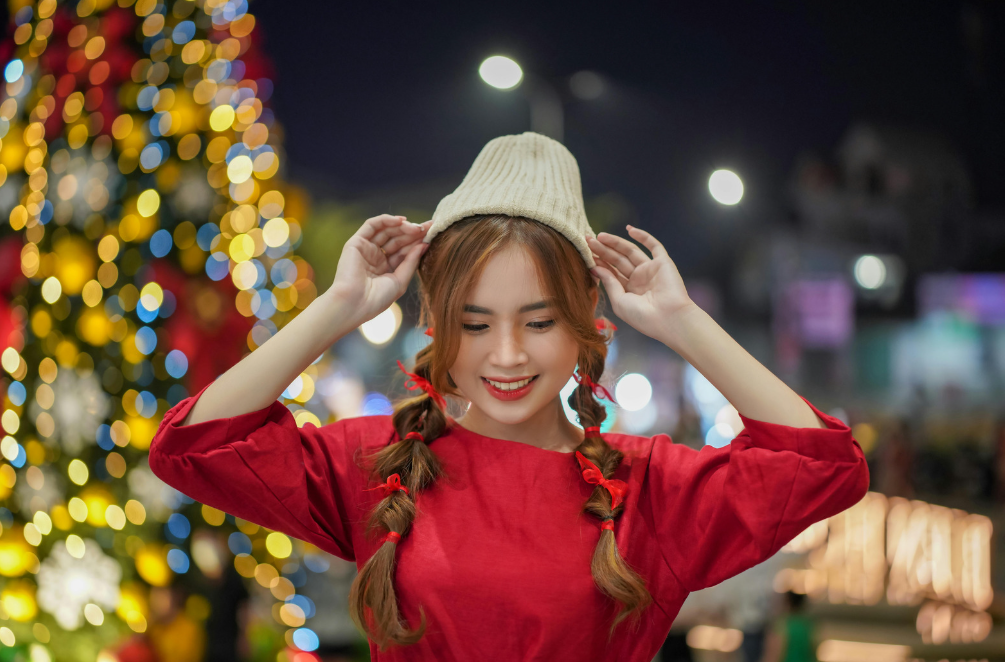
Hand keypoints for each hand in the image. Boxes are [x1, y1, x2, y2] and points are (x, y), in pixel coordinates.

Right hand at [327, 214, 431, 324]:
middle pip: (397, 238)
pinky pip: (372, 225)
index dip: (418, 242)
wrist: (354, 304)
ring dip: (403, 226)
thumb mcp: (400, 281)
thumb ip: (411, 262)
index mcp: (386, 268)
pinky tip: (401, 221)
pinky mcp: (356, 242)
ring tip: (417, 227)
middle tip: (429, 227)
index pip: (404, 250)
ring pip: (387, 230)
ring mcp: (366, 249)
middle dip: (413, 232)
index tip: (433, 234)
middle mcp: (376, 257)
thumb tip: (424, 244)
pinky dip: (386, 220)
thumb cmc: (376, 299)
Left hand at [586, 225, 696, 341]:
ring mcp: (651, 269)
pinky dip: (643, 236)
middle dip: (603, 250)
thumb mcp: (619, 301)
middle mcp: (639, 279)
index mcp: (628, 290)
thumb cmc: (642, 316)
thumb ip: (609, 282)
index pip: (611, 272)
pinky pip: (654, 246)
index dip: (598, 262)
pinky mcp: (663, 262)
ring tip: (599, 236)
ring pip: (630, 251)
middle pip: (617, 260)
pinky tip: (629, 230)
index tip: (585, 253)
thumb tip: (595, 266)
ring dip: (616, 242)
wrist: (669, 319)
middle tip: (587, 240)